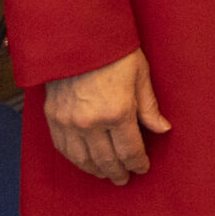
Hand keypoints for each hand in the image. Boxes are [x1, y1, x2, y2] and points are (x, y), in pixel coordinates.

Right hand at [44, 48, 167, 184]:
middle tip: (124, 178)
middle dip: (117, 172)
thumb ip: (149, 107)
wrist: (77, 36)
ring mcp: (69, 122)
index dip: (138, 162)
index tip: (142, 167)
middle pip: (106, 160)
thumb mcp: (140, 75)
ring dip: (95, 170)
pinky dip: (74, 160)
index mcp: (117, 112)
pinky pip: (63, 148)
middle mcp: (91, 123)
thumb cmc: (113, 51)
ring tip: (106, 174)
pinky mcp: (53, 118)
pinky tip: (83, 161)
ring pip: (82, 159)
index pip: (130, 149)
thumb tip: (162, 129)